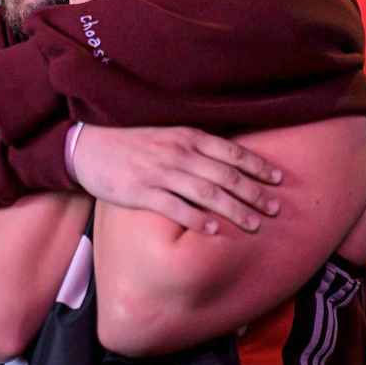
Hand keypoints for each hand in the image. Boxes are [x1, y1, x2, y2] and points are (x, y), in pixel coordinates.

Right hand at [72, 124, 282, 233]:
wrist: (87, 145)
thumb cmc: (131, 140)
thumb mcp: (166, 133)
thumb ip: (194, 145)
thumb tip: (227, 160)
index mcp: (186, 135)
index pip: (231, 152)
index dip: (257, 166)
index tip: (278, 180)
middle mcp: (178, 152)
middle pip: (225, 175)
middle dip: (254, 193)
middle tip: (275, 208)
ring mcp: (160, 172)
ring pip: (207, 193)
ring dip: (234, 210)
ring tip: (254, 224)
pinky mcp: (141, 192)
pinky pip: (175, 207)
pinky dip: (197, 219)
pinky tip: (214, 231)